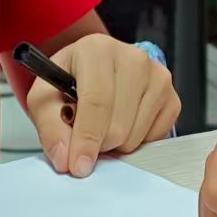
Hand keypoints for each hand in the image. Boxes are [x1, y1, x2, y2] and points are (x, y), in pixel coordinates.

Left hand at [27, 34, 179, 177]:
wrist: (93, 70)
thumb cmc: (68, 82)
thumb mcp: (44, 99)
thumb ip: (50, 128)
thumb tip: (65, 159)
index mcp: (98, 50)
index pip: (96, 101)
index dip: (86, 139)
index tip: (78, 166)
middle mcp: (134, 58)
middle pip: (118, 125)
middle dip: (98, 144)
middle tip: (84, 136)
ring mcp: (158, 77)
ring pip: (136, 136)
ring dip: (115, 144)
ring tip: (103, 125)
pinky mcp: (172, 97)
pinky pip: (155, 138)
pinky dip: (136, 141)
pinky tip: (123, 124)